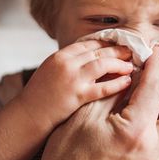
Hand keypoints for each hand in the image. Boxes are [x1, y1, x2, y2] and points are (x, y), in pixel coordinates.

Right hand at [19, 40, 133, 128]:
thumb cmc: (38, 98)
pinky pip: (103, 87)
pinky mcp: (76, 95)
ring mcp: (71, 78)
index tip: (119, 45)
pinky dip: (117, 83)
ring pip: (103, 64)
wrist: (26, 116)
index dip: (106, 43)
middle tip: (132, 52)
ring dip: (120, 64)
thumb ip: (68, 64)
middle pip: (99, 51)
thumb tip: (90, 60)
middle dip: (117, 50)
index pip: (89, 43)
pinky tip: (127, 82)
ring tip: (131, 66)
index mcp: (59, 55)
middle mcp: (66, 63)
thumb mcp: (50, 72)